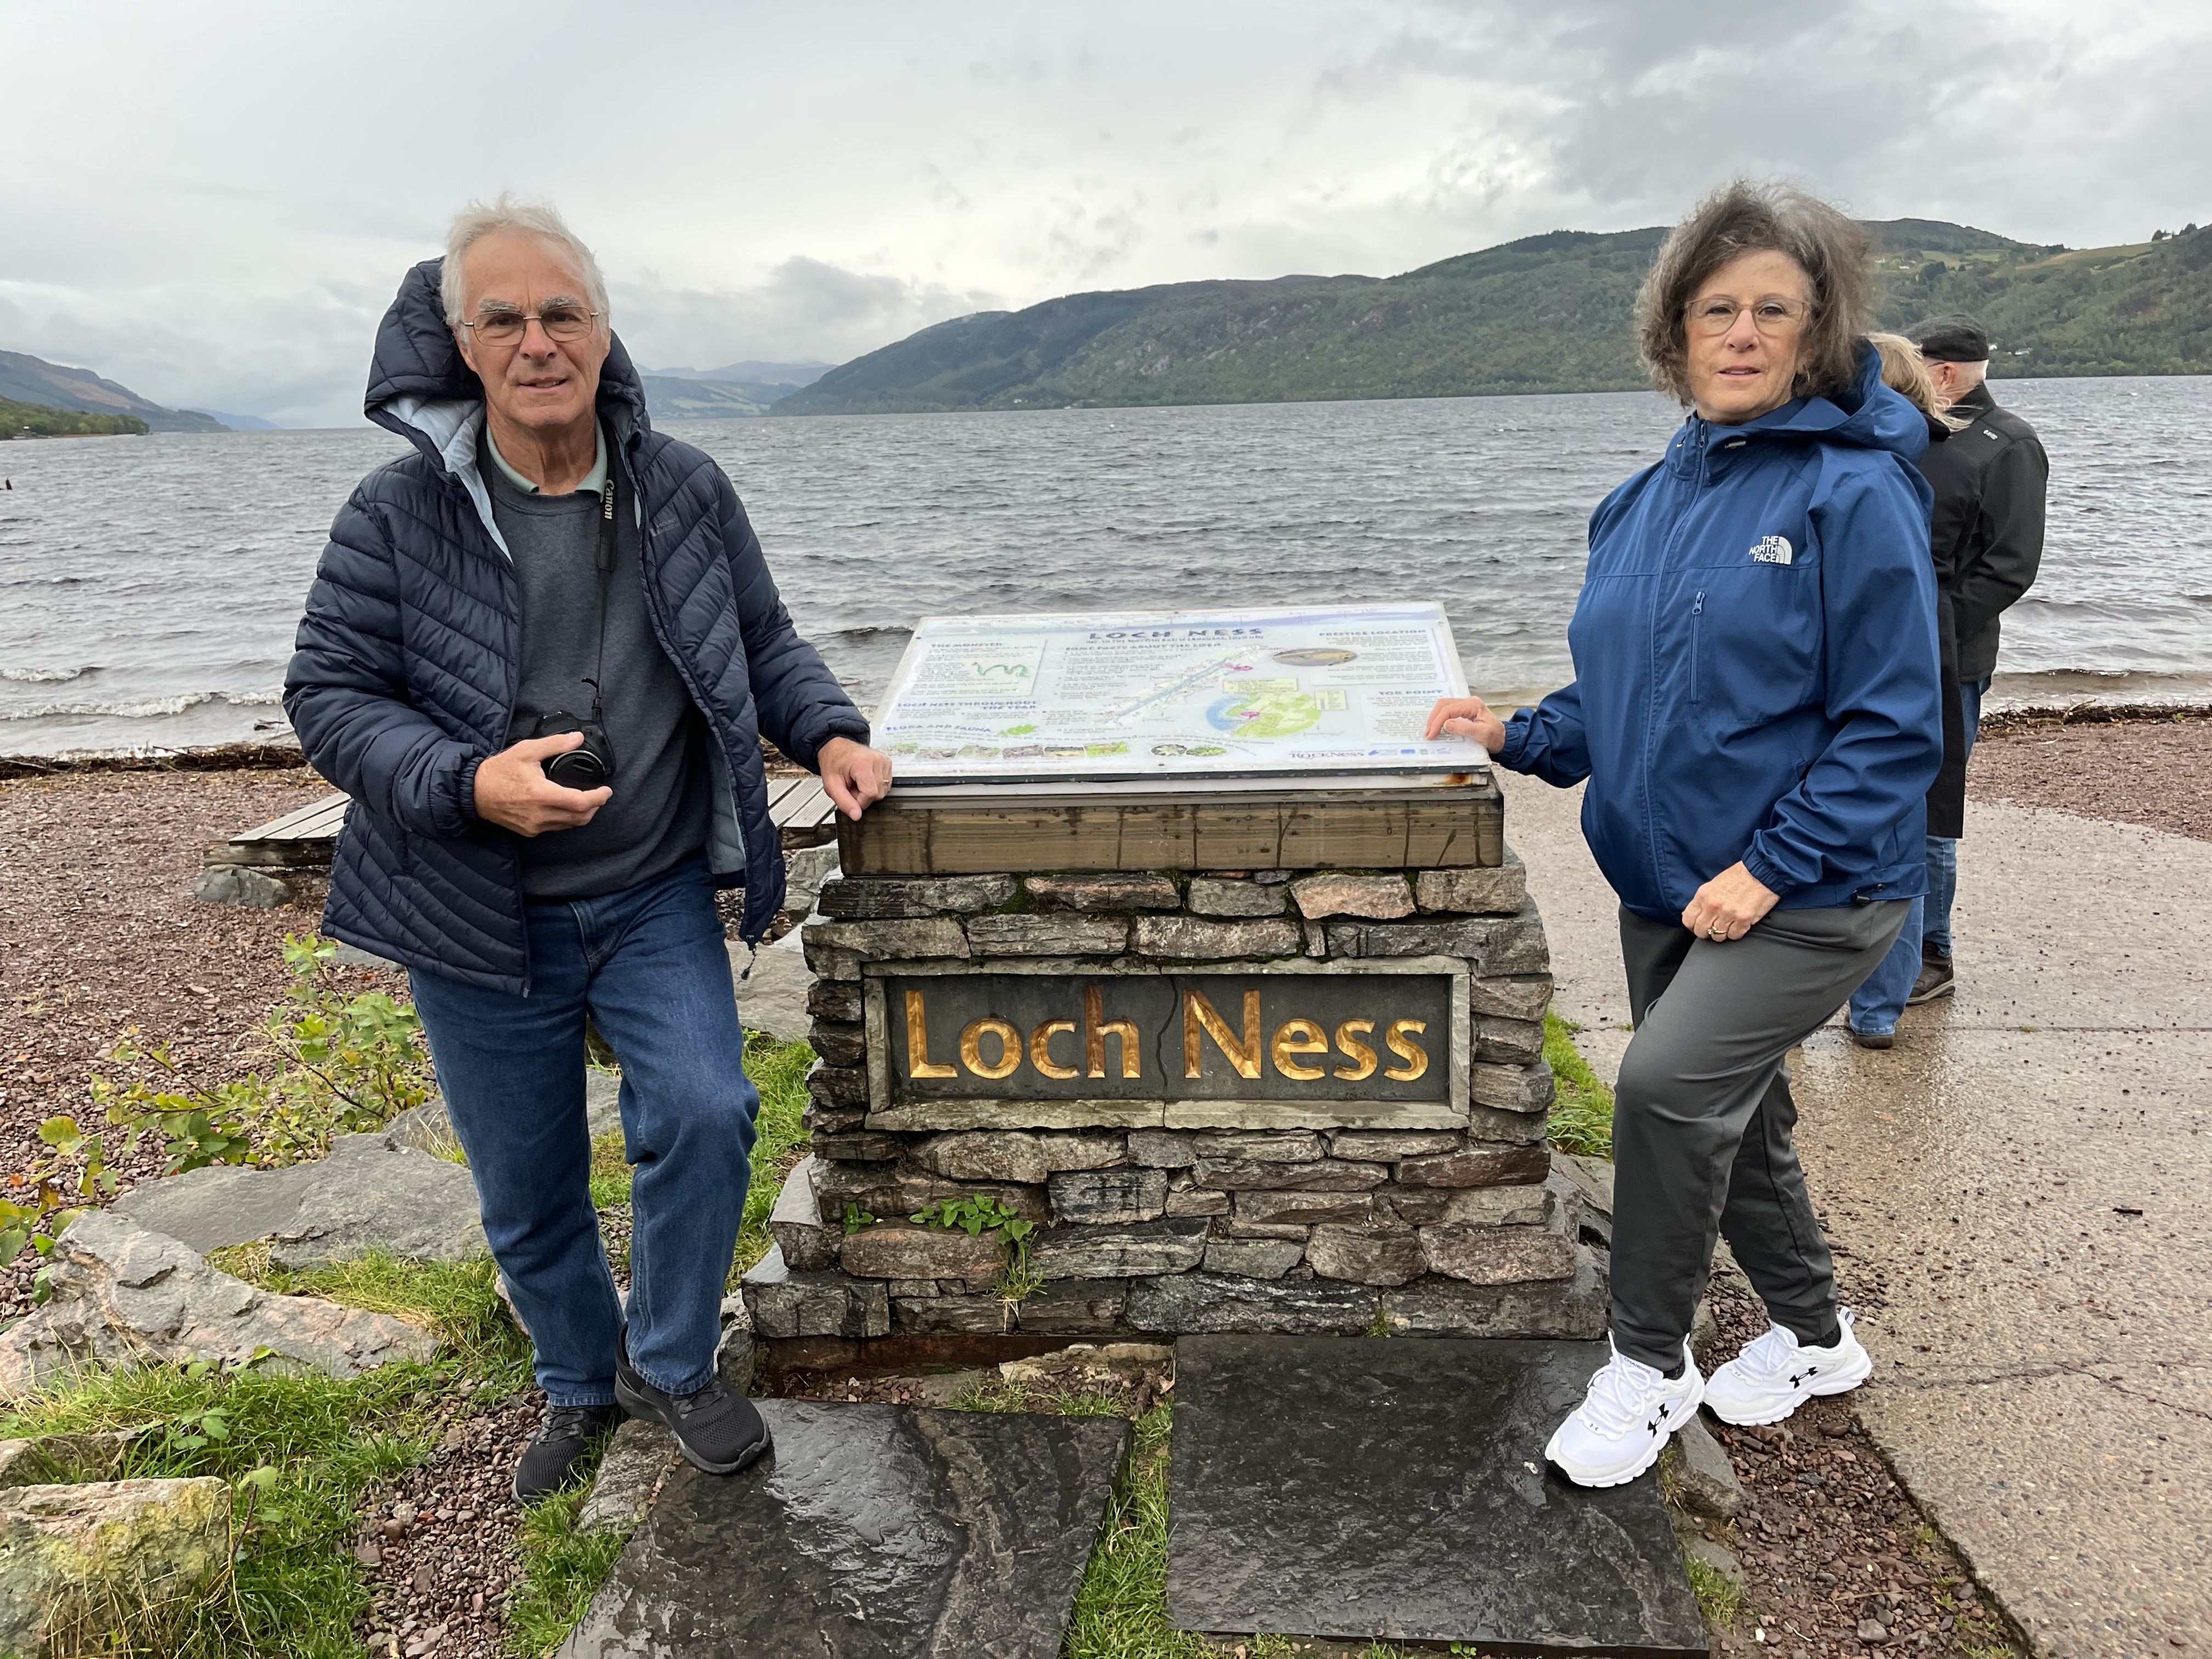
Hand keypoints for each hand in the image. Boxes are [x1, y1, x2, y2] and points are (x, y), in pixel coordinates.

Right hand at [471, 732, 612, 835]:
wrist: (474, 792)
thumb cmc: (498, 771)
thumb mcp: (526, 750)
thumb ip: (554, 744)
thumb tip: (576, 738)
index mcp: (541, 794)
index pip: (580, 802)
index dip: (598, 798)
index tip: (606, 791)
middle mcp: (540, 814)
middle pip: (580, 817)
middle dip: (595, 807)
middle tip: (599, 795)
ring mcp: (534, 825)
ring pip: (569, 825)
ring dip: (582, 814)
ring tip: (586, 801)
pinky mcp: (529, 831)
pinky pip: (556, 828)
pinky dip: (566, 819)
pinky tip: (566, 807)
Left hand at [817, 736, 893, 819]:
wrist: (836, 748)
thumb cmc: (833, 762)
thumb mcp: (831, 785)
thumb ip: (844, 802)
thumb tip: (857, 816)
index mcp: (862, 763)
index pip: (871, 793)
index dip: (860, 801)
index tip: (850, 795)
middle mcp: (877, 760)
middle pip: (878, 794)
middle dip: (864, 796)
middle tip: (852, 786)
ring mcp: (884, 761)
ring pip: (883, 791)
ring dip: (869, 791)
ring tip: (858, 782)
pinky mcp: (888, 763)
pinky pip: (885, 785)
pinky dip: (875, 786)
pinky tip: (865, 779)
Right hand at [1423, 696, 1506, 753]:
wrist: (1503, 739)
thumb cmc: (1495, 737)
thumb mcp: (1482, 734)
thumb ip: (1464, 728)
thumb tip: (1446, 724)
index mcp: (1473, 705)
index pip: (1449, 709)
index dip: (1438, 722)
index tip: (1431, 734)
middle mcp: (1468, 702)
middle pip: (1444, 704)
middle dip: (1433, 718)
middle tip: (1428, 733)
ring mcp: (1466, 705)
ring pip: (1444, 706)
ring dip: (1435, 718)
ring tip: (1430, 730)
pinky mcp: (1464, 711)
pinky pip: (1448, 711)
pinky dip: (1440, 718)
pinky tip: (1436, 726)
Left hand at [1682, 862, 1778, 941]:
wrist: (1761, 872)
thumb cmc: (1738, 876)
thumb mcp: (1713, 884)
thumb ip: (1702, 900)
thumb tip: (1692, 914)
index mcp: (1703, 896)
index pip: (1688, 920)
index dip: (1692, 925)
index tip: (1697, 924)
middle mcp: (1713, 906)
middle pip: (1701, 931)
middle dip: (1706, 932)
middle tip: (1713, 927)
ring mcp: (1728, 914)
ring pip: (1717, 936)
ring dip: (1722, 933)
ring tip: (1727, 925)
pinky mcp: (1743, 920)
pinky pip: (1734, 936)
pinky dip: (1735, 933)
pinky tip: (1738, 924)